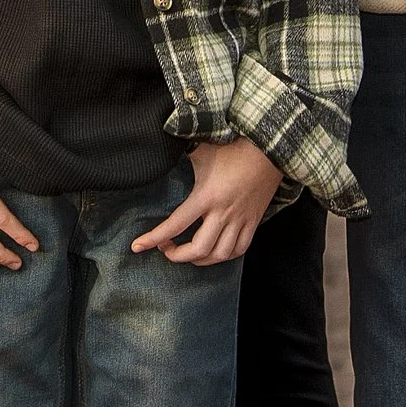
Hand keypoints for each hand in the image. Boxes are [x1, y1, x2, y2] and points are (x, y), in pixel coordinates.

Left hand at [131, 140, 283, 265]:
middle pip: (198, 249)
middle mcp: (223, 213)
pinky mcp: (254, 221)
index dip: (153, 238)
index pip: (175, 224)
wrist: (268, 148)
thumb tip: (158, 154)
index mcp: (207, 196)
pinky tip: (214, 251)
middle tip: (165, 248)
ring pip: (220, 255)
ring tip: (188, 253)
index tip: (137, 246)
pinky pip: (240, 249)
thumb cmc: (233, 147)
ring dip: (200, 259)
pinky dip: (224, 256)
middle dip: (177, 255)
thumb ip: (180, 156)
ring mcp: (241, 219)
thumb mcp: (201, 150)